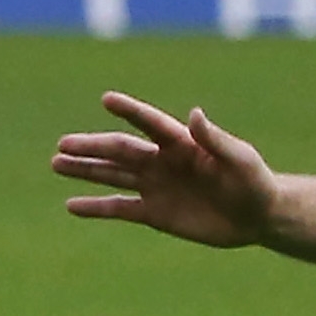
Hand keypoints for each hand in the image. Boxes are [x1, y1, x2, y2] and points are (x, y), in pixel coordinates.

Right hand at [52, 92, 280, 247]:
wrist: (259, 216)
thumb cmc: (255, 182)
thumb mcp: (240, 160)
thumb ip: (216, 139)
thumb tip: (194, 114)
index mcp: (184, 144)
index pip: (152, 124)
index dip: (131, 111)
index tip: (107, 98)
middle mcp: (164, 162)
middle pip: (122, 151)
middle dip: (93, 147)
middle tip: (63, 144)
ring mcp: (156, 186)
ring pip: (113, 176)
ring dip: (86, 170)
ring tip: (56, 164)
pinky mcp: (154, 213)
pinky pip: (118, 208)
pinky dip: (95, 207)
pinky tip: (71, 205)